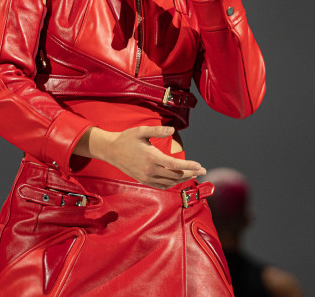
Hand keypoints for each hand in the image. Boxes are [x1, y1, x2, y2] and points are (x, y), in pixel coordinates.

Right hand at [75, 126, 206, 189]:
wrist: (111, 151)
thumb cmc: (126, 139)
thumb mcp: (141, 131)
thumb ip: (157, 130)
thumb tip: (172, 129)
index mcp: (151, 157)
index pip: (174, 164)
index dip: (188, 166)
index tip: (200, 166)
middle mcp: (150, 170)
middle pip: (175, 175)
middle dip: (191, 173)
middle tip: (203, 170)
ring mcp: (147, 177)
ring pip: (170, 182)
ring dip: (183, 178)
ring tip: (193, 174)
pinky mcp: (144, 180)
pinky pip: (162, 186)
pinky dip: (172, 184)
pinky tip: (178, 179)